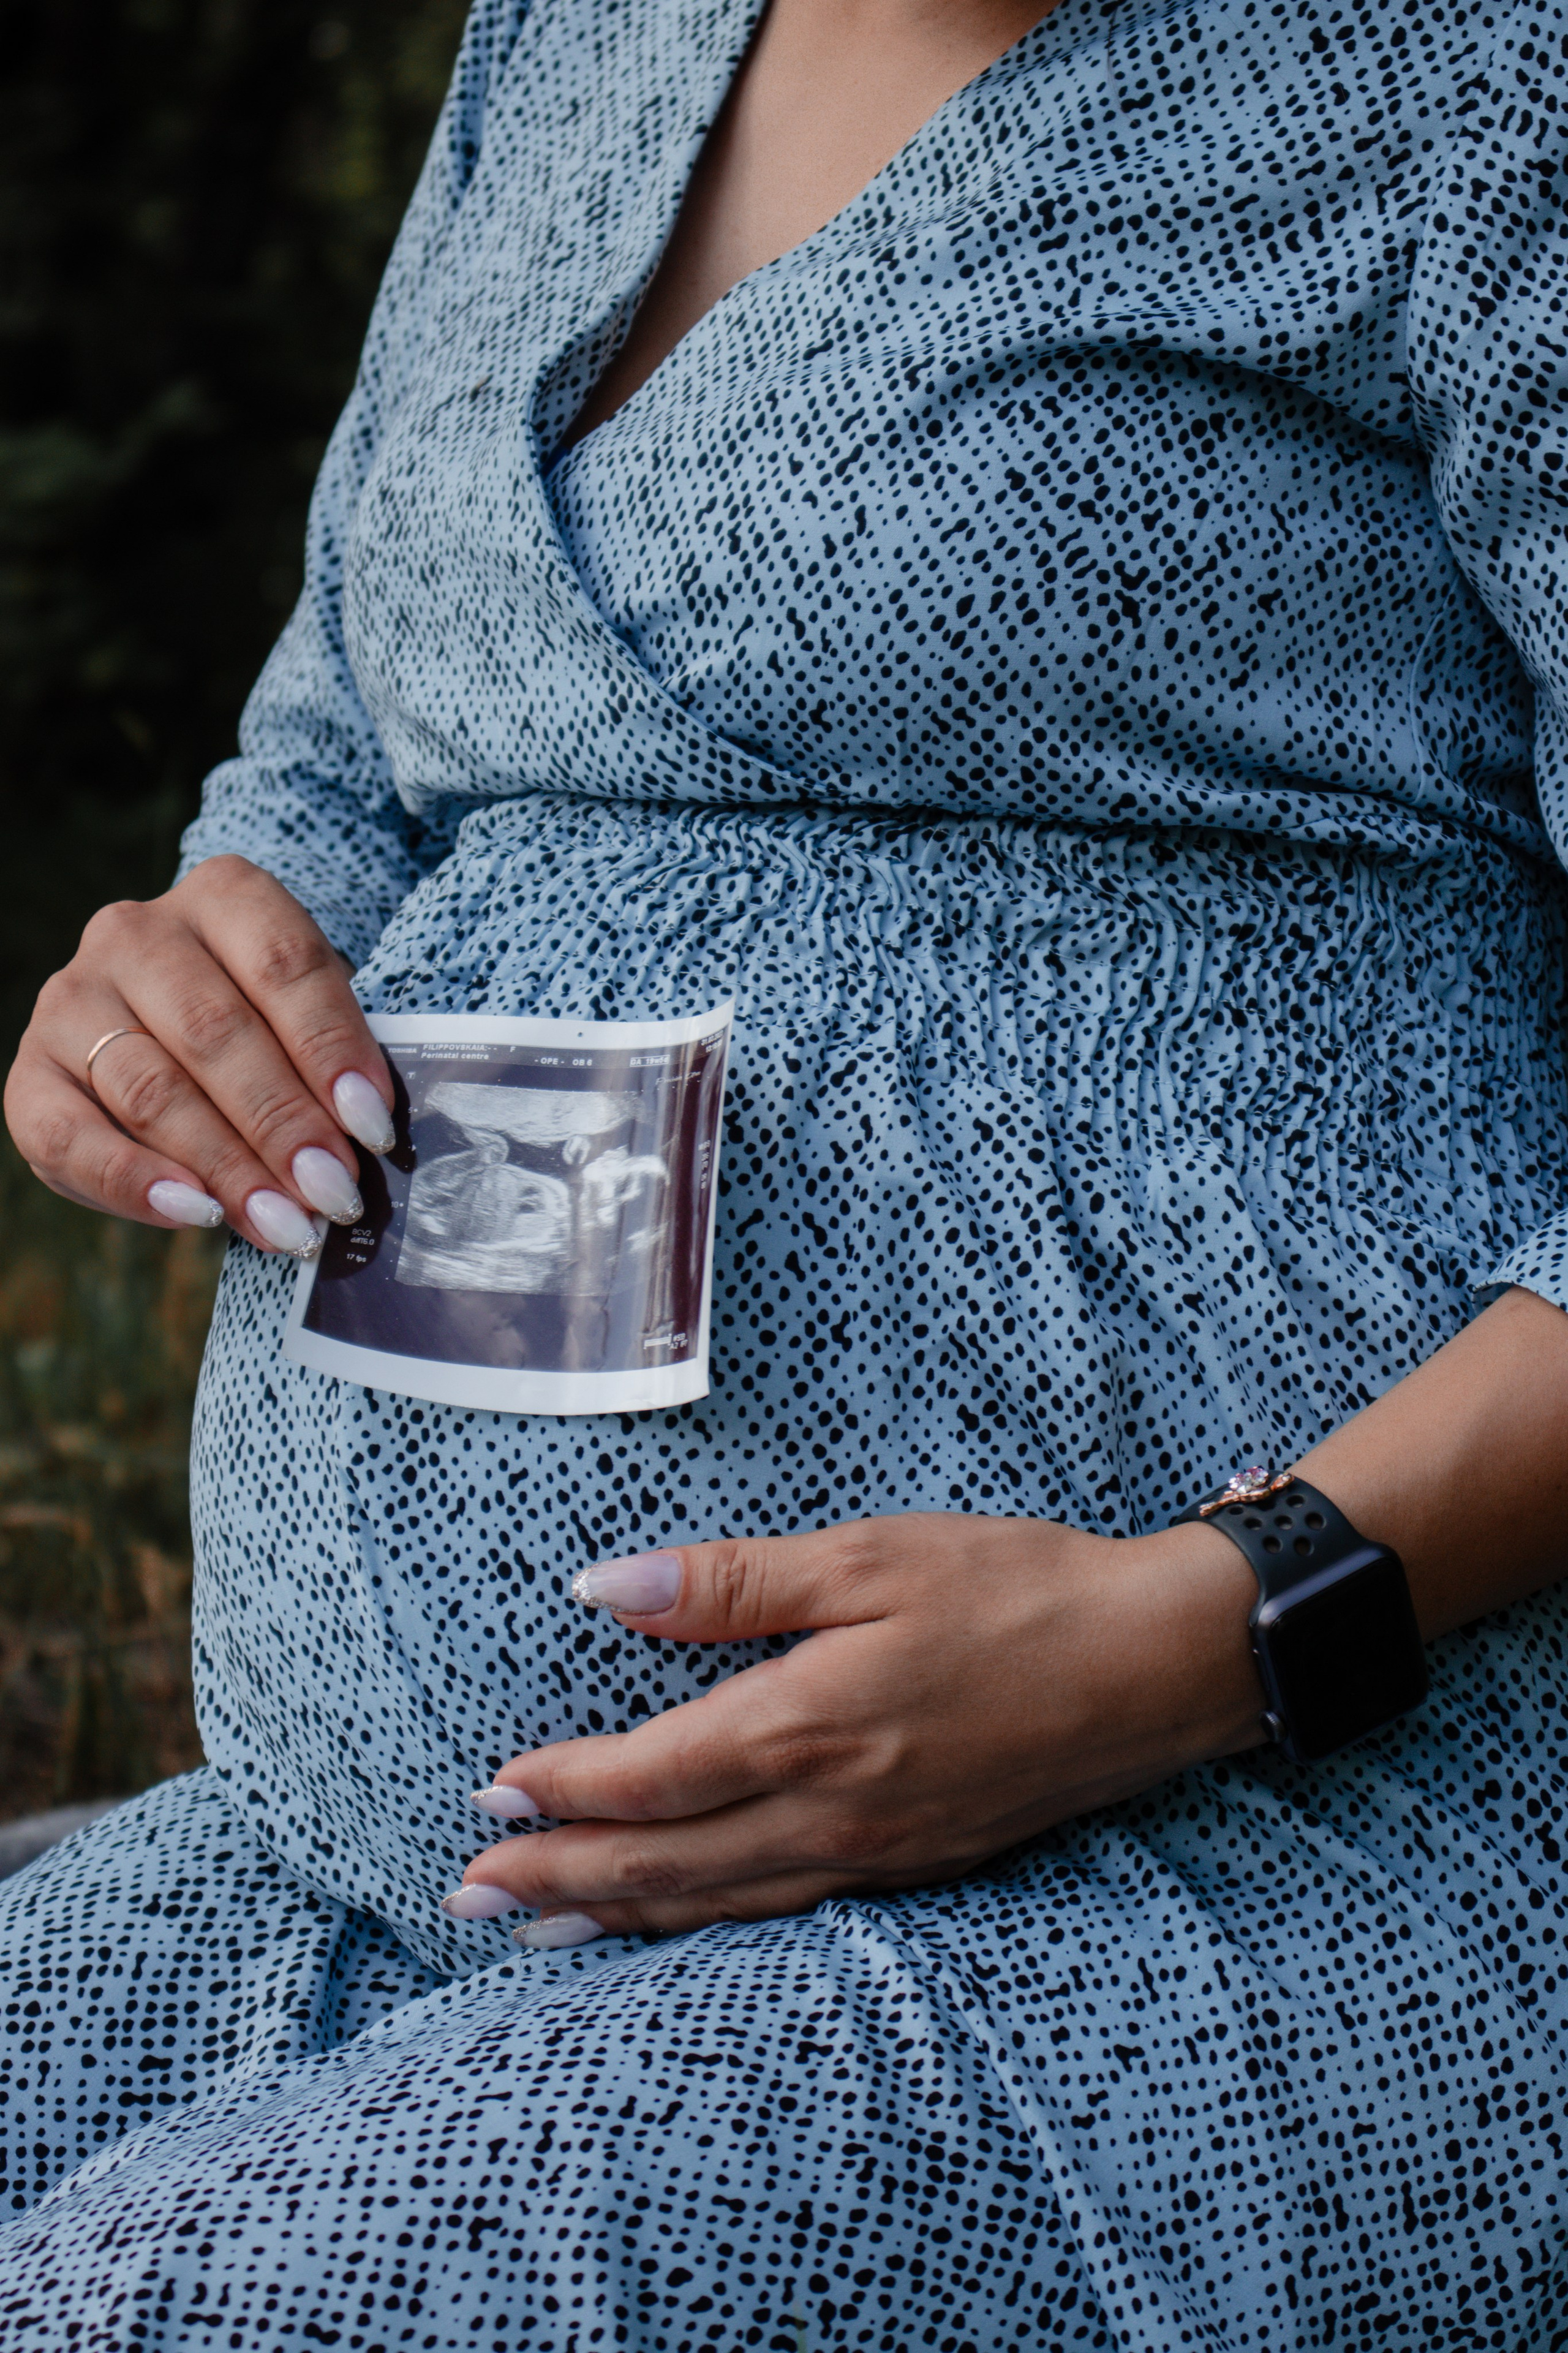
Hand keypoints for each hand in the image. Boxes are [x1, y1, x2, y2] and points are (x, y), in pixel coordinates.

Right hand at [4, 855, 396, 1251]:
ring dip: (225, 1165)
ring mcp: (73, 998)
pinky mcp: (31, 1072)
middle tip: (332, 1192)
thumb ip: (332, 1061)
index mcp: (223, 897)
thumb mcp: (307, 1018)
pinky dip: (135, 1181)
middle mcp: (135, 934)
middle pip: (214, 1032)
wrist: (167, 1031)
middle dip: (281, 1123)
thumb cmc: (267, 1024)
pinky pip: (72, 1136)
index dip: (331, 1048)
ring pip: (151, 1089)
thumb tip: (364, 1137)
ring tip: (284, 1222)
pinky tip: (196, 1214)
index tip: (372, 1125)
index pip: (284, 964)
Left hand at [449, 1512, 1264, 1942]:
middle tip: (465, 1897)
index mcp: (807, 1726)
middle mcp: (828, 1812)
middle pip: (660, 1862)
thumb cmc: (1012, 1591)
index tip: (489, 1794)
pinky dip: (699, 1924)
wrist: (1152, 1667)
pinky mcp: (912, 1868)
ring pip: (713, 1905)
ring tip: (532, 1930)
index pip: (648, 1775)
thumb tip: (604, 1587)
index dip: (560, 1789)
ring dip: (613, 1915)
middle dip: (555, 1878)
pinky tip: (672, 1922)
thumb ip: (730, 1583)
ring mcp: (873, 1856)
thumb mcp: (867, 1557)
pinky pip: (776, 1913)